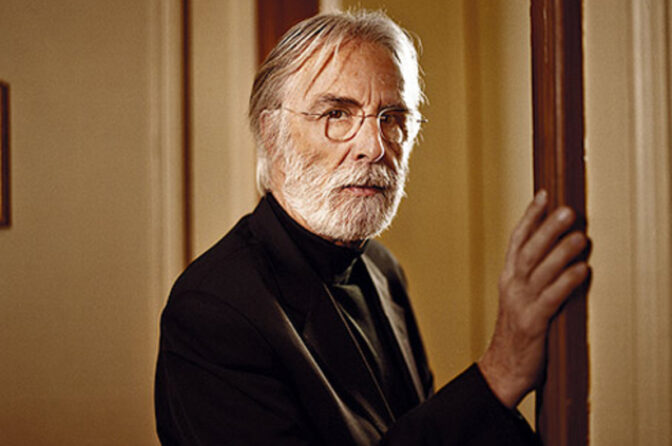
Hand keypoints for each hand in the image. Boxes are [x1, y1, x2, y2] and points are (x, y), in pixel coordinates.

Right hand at [477, 190, 588, 408]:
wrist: (502, 368)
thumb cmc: (516, 331)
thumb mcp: (519, 296)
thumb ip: (534, 274)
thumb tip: (558, 248)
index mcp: (508, 277)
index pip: (517, 240)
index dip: (530, 216)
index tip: (544, 195)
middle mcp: (512, 286)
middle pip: (528, 251)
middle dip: (547, 228)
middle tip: (567, 210)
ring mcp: (521, 304)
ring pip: (539, 272)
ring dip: (561, 252)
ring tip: (580, 236)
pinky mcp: (533, 324)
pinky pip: (551, 299)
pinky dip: (566, 283)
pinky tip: (581, 271)